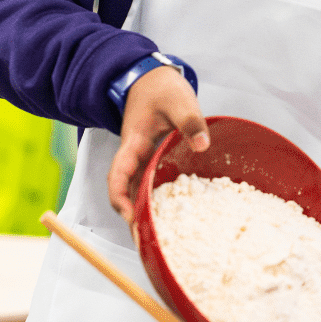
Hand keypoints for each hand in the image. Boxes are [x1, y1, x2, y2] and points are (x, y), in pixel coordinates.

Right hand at [106, 65, 207, 224]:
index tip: (130, 216)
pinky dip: (158, 201)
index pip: (118, 174)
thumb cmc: (161, 89)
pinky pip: (152, 185)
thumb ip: (190, 121)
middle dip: (133, 217)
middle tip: (148, 241)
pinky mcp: (154, 161)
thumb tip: (202, 145)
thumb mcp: (179, 100)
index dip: (120, 198)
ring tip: (159, 237)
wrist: (152, 80)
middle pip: (126, 192)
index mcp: (133, 142)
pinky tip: (174, 215)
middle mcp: (135, 156)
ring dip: (145, 212)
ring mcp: (143, 160)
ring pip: (138, 191)